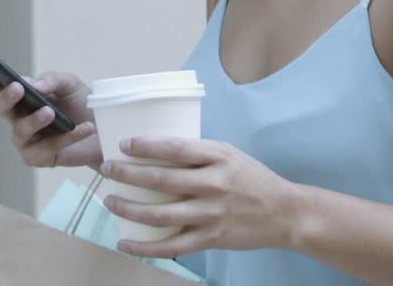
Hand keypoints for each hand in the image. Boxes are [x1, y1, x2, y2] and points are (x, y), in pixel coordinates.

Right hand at [0, 64, 100, 167]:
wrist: (104, 130)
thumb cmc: (82, 105)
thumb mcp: (70, 84)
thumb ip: (51, 80)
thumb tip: (32, 83)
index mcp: (22, 97)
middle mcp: (18, 117)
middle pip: (1, 107)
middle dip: (6, 97)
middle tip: (18, 88)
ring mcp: (26, 139)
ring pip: (20, 130)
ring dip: (34, 120)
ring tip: (50, 112)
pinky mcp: (38, 157)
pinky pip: (45, 149)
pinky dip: (65, 138)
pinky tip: (82, 129)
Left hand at [100, 137, 299, 257]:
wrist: (284, 213)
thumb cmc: (253, 180)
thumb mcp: (230, 156)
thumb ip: (199, 153)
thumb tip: (157, 148)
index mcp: (219, 157)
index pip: (175, 148)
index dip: (146, 146)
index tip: (124, 144)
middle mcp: (214, 184)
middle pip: (161, 180)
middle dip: (127, 174)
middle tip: (107, 169)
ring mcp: (211, 214)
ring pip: (160, 215)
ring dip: (128, 208)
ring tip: (109, 200)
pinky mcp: (210, 239)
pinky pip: (170, 246)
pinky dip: (144, 247)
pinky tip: (124, 242)